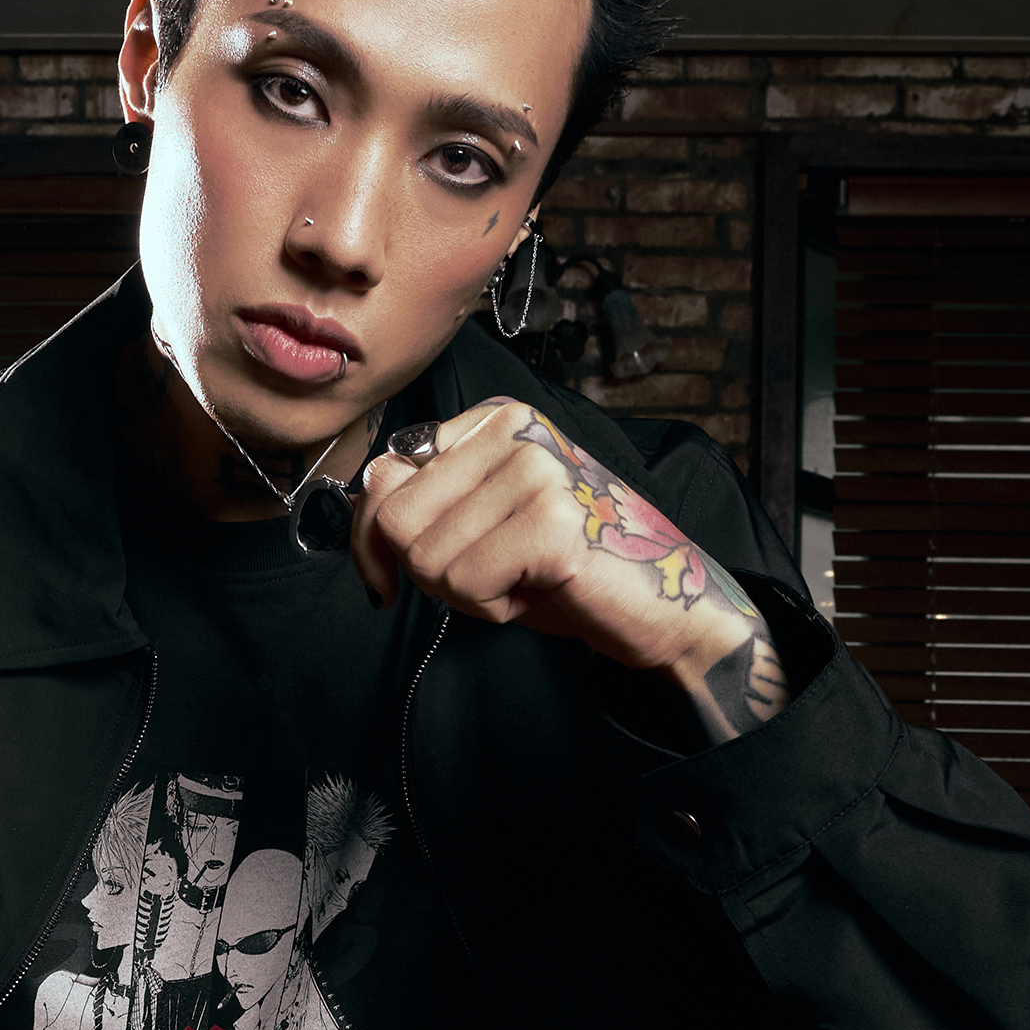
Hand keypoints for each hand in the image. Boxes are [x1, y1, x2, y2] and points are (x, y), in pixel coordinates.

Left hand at [354, 398, 789, 742]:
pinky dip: (493, 609)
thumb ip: (425, 505)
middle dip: (430, 573)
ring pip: (427, 559)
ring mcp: (537, 472)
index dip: (372, 541)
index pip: (384, 475)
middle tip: (491, 575)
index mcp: (495, 421)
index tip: (386, 580)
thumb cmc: (564, 568)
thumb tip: (367, 507)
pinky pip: (467, 585)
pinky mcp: (553, 523)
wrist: (661, 601)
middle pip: (396, 521)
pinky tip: (540, 589)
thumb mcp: (482, 524)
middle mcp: (515, 432)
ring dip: (467, 595)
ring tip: (523, 579)